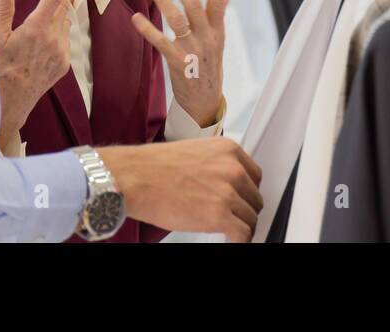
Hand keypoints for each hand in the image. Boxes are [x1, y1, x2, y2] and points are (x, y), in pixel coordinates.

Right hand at [0, 0, 73, 152]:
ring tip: (42, 12)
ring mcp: (61, 54)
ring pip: (65, 23)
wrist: (7, 107)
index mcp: (36, 30)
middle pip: (63, 6)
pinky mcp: (63, 65)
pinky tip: (42, 36)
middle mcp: (54, 41)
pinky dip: (56, 31)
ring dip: (57, 13)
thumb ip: (2, 10)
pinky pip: (64, 40)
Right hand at [97, 138, 262, 241]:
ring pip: (251, 217)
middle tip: (232, 216)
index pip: (255, 175)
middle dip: (244, 209)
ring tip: (229, 231)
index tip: (241, 199)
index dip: (247, 191)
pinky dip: (238, 240)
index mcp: (227, 150)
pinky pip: (243, 234)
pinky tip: (228, 240)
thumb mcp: (194, 151)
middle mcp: (232, 169)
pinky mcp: (219, 216)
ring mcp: (227, 192)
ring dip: (241, 226)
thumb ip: (215, 163)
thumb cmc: (153, 166)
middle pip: (254, 197)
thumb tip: (223, 181)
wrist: (135, 177)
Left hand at [131, 0, 226, 126]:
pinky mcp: (177, 62)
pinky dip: (147, 29)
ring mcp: (192, 51)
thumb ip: (219, 15)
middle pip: (194, 7)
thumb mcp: (218, 41)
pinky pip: (160, 42)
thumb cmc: (209, 65)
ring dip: (163, 0)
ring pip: (176, 20)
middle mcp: (207, 39)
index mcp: (218, 31)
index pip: (216, 2)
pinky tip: (136, 17)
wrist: (205, 101)